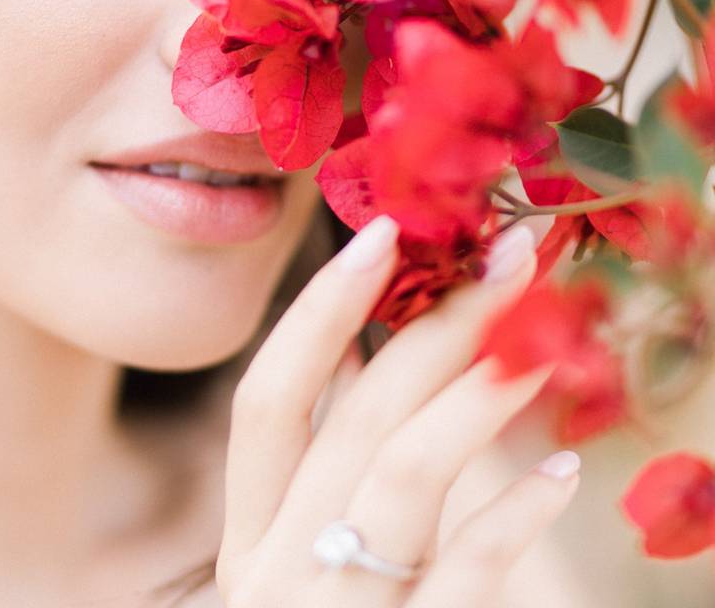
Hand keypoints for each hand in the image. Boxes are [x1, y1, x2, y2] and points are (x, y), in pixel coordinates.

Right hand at [217, 215, 579, 606]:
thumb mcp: (301, 563)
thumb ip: (326, 476)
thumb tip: (361, 364)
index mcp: (251, 537)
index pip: (268, 400)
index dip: (319, 313)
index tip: (380, 233)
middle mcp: (276, 567)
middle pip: (351, 420)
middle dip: (432, 327)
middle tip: (511, 260)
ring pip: (402, 477)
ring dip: (478, 397)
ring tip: (543, 344)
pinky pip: (461, 577)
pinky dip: (511, 520)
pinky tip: (556, 480)